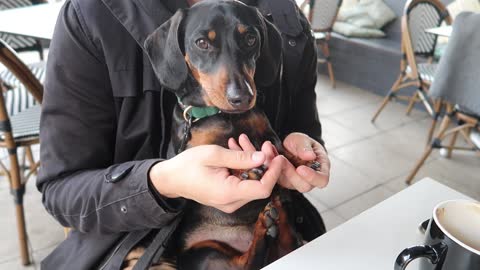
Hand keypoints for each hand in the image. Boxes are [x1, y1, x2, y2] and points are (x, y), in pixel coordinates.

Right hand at [149, 145, 285, 212]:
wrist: (170, 178)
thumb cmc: (187, 166)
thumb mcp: (214, 155)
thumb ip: (240, 157)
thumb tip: (262, 157)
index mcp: (228, 193)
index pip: (263, 188)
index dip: (274, 173)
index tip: (278, 157)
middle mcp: (231, 202)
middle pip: (259, 184)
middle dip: (264, 163)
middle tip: (262, 144)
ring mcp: (230, 201)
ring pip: (251, 182)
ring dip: (252, 162)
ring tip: (242, 142)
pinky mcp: (227, 197)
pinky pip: (242, 182)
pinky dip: (243, 167)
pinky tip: (236, 150)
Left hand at [228, 133, 329, 192]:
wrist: (289, 145)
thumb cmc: (301, 143)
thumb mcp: (303, 140)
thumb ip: (305, 147)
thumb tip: (310, 156)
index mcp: (319, 170)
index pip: (321, 180)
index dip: (312, 176)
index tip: (300, 168)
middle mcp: (307, 179)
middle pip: (302, 184)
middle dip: (289, 172)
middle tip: (281, 159)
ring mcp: (292, 182)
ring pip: (285, 181)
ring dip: (275, 167)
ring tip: (268, 149)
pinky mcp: (278, 181)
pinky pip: (272, 176)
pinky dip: (264, 164)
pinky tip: (259, 152)